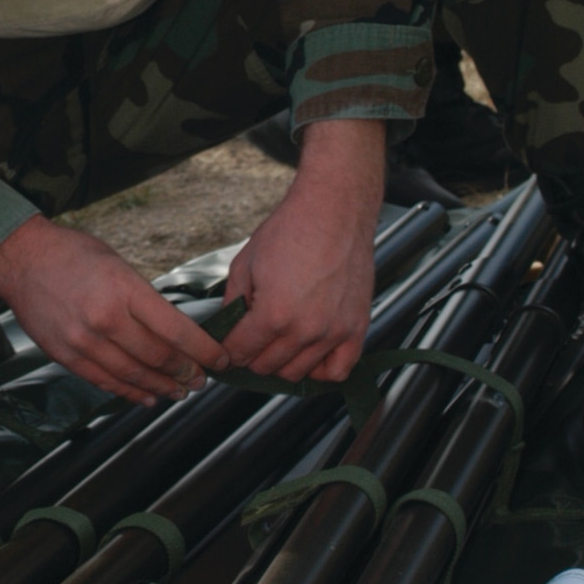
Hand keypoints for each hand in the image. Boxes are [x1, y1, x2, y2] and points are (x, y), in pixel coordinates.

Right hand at [0, 215, 231, 406]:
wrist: (22, 259)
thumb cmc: (74, 254)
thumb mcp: (119, 265)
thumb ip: (145, 299)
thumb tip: (177, 333)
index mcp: (124, 289)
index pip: (176, 330)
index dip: (204, 351)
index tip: (221, 359)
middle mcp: (105, 318)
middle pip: (158, 357)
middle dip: (187, 372)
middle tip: (202, 379)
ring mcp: (83, 340)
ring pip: (134, 375)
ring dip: (162, 387)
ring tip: (180, 392)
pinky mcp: (66, 355)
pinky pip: (106, 382)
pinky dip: (131, 393)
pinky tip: (148, 396)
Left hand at [222, 119, 385, 384]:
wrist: (334, 210)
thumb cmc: (291, 230)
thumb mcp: (246, 262)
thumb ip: (233, 302)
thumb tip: (226, 329)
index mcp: (273, 314)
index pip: (240, 353)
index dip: (228, 350)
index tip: (227, 344)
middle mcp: (305, 330)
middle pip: (266, 367)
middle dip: (251, 355)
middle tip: (250, 339)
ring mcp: (334, 332)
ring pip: (297, 373)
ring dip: (281, 363)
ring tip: (277, 342)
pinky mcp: (357, 328)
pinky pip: (338, 371)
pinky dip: (321, 370)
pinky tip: (309, 354)